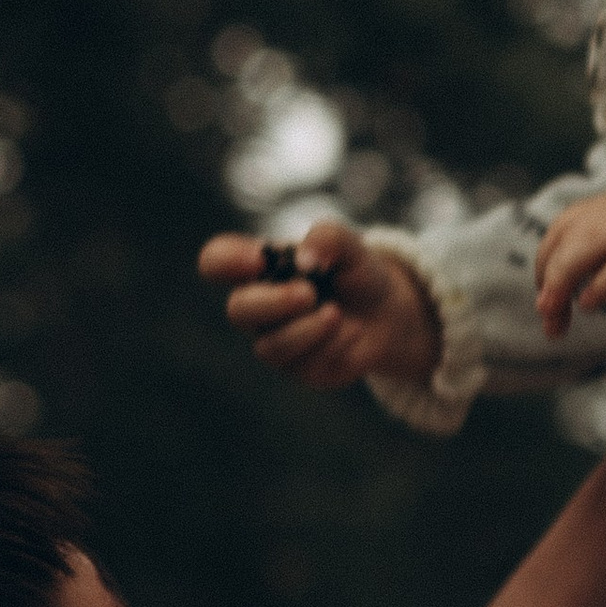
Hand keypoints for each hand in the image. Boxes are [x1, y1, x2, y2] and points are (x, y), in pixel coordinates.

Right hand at [199, 219, 440, 391]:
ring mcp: (276, 340)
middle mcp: (259, 307)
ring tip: (337, 313)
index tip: (257, 259)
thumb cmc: (355, 274)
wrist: (388, 313)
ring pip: (271, 347)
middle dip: (273, 302)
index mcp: (259, 268)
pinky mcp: (300, 368)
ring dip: (308, 329)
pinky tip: (355, 330)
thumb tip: (306, 259)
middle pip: (238, 310)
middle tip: (309, 293)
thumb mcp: (351, 247)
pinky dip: (334, 344)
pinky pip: (306, 365)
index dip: (226, 261)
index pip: (217, 262)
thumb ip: (328, 238)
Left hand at [532, 176, 605, 335]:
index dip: (548, 260)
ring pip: (589, 244)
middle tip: (548, 318)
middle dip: (548, 277)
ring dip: (563, 283)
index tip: (548, 299)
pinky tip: (594, 304)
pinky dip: (603, 282)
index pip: (569, 221)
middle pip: (570, 234)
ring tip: (558, 316)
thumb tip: (600, 277)